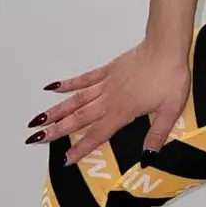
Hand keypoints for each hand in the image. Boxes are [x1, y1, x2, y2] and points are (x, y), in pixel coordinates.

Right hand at [26, 41, 190, 165]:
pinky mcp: (108, 69)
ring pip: (76, 100)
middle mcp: (109, 99)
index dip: (81, 148)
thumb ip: (157, 134)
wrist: (167, 47)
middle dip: (57, 130)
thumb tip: (147, 157)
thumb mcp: (170, 110)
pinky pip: (84, 79)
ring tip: (37, 120)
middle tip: (35, 139)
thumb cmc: (171, 77)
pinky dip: (67, 84)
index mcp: (123, 112)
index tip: (65, 160)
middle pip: (79, 118)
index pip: (98, 135)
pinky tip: (52, 87)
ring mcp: (106, 83)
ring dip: (56, 110)